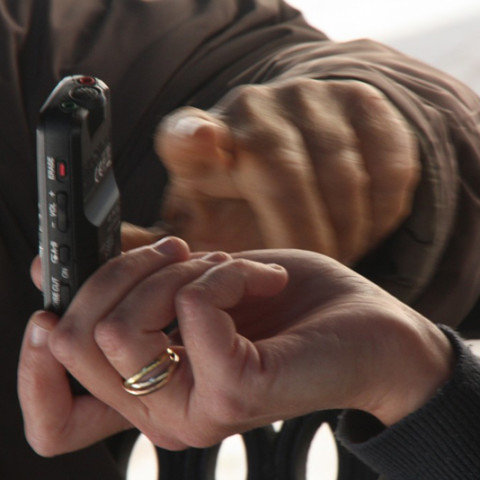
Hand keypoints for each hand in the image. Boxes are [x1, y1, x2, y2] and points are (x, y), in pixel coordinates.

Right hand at [19, 238, 452, 455]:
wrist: (366, 328)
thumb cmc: (289, 308)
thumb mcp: (196, 284)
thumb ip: (132, 281)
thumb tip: (58, 263)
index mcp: (151, 390)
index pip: (54, 421)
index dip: (34, 365)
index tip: (49, 308)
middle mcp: (164, 412)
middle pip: (80, 342)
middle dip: (122, 270)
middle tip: (179, 253)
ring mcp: (196, 409)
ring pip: (124, 326)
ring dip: (175, 271)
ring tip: (226, 267)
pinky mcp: (235, 390)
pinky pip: (192, 308)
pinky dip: (224, 272)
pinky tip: (262, 279)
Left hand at [155, 78, 419, 263]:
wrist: (311, 165)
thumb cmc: (245, 207)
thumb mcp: (201, 228)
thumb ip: (156, 250)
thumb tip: (99, 271)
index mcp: (202, 142)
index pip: (188, 131)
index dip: (194, 136)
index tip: (201, 140)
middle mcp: (251, 110)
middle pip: (280, 171)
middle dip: (301, 230)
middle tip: (310, 266)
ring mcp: (310, 100)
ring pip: (339, 172)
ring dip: (344, 226)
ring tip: (340, 251)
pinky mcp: (362, 105)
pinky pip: (384, 167)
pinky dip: (378, 209)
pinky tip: (361, 224)